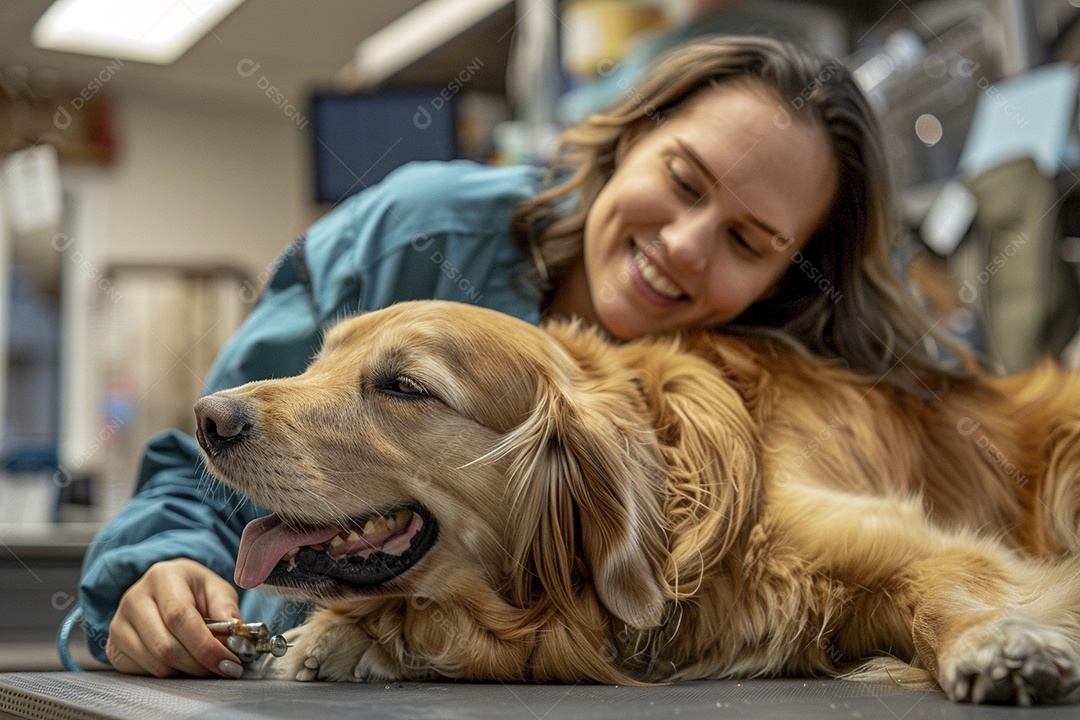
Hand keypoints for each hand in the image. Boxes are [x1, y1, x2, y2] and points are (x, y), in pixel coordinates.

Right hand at [106, 558, 245, 677]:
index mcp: (163, 576)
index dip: (206, 646)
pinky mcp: (114, 646)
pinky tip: (182, 664)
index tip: (229, 663)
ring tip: (205, 665)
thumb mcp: (217, 590)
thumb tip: (233, 640)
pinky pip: (143, 672)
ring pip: (155, 663)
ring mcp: (119, 623)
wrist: (166, 590)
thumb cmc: (195, 590)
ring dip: (186, 672)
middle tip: (223, 669)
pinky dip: (168, 675)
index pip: (180, 617)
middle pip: (166, 645)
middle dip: (199, 664)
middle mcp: (134, 598)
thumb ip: (227, 611)